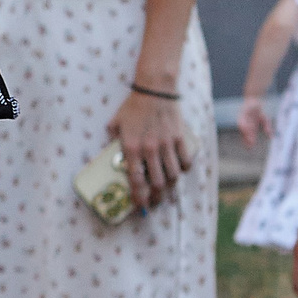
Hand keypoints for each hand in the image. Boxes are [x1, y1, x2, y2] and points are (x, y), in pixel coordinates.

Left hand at [108, 90, 191, 208]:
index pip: (135, 180)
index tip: (140, 207)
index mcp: (131, 147)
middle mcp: (149, 149)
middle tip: (154, 203)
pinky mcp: (180, 139)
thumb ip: (113, 140)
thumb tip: (112, 154)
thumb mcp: (116, 123)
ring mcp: (166, 145)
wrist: (154, 90)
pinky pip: (185, 162)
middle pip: (156, 183)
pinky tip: (179, 171)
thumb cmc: (133, 106)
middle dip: (155, 198)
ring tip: (166, 191)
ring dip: (170, 187)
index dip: (138, 197)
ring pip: (172, 176)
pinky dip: (183, 170)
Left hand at [237, 96, 270, 148]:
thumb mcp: (264, 120)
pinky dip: (244, 124)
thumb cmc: (258, 111)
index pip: (249, 136)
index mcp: (250, 127)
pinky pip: (242, 120)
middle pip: (245, 133)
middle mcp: (246, 124)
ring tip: (248, 139)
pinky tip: (245, 129)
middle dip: (246, 139)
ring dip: (245, 133)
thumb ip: (267, 127)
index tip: (250, 148)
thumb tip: (271, 136)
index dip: (248, 142)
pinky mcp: (242, 113)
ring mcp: (243, 119)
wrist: (254, 100)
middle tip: (249, 146)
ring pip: (243, 127)